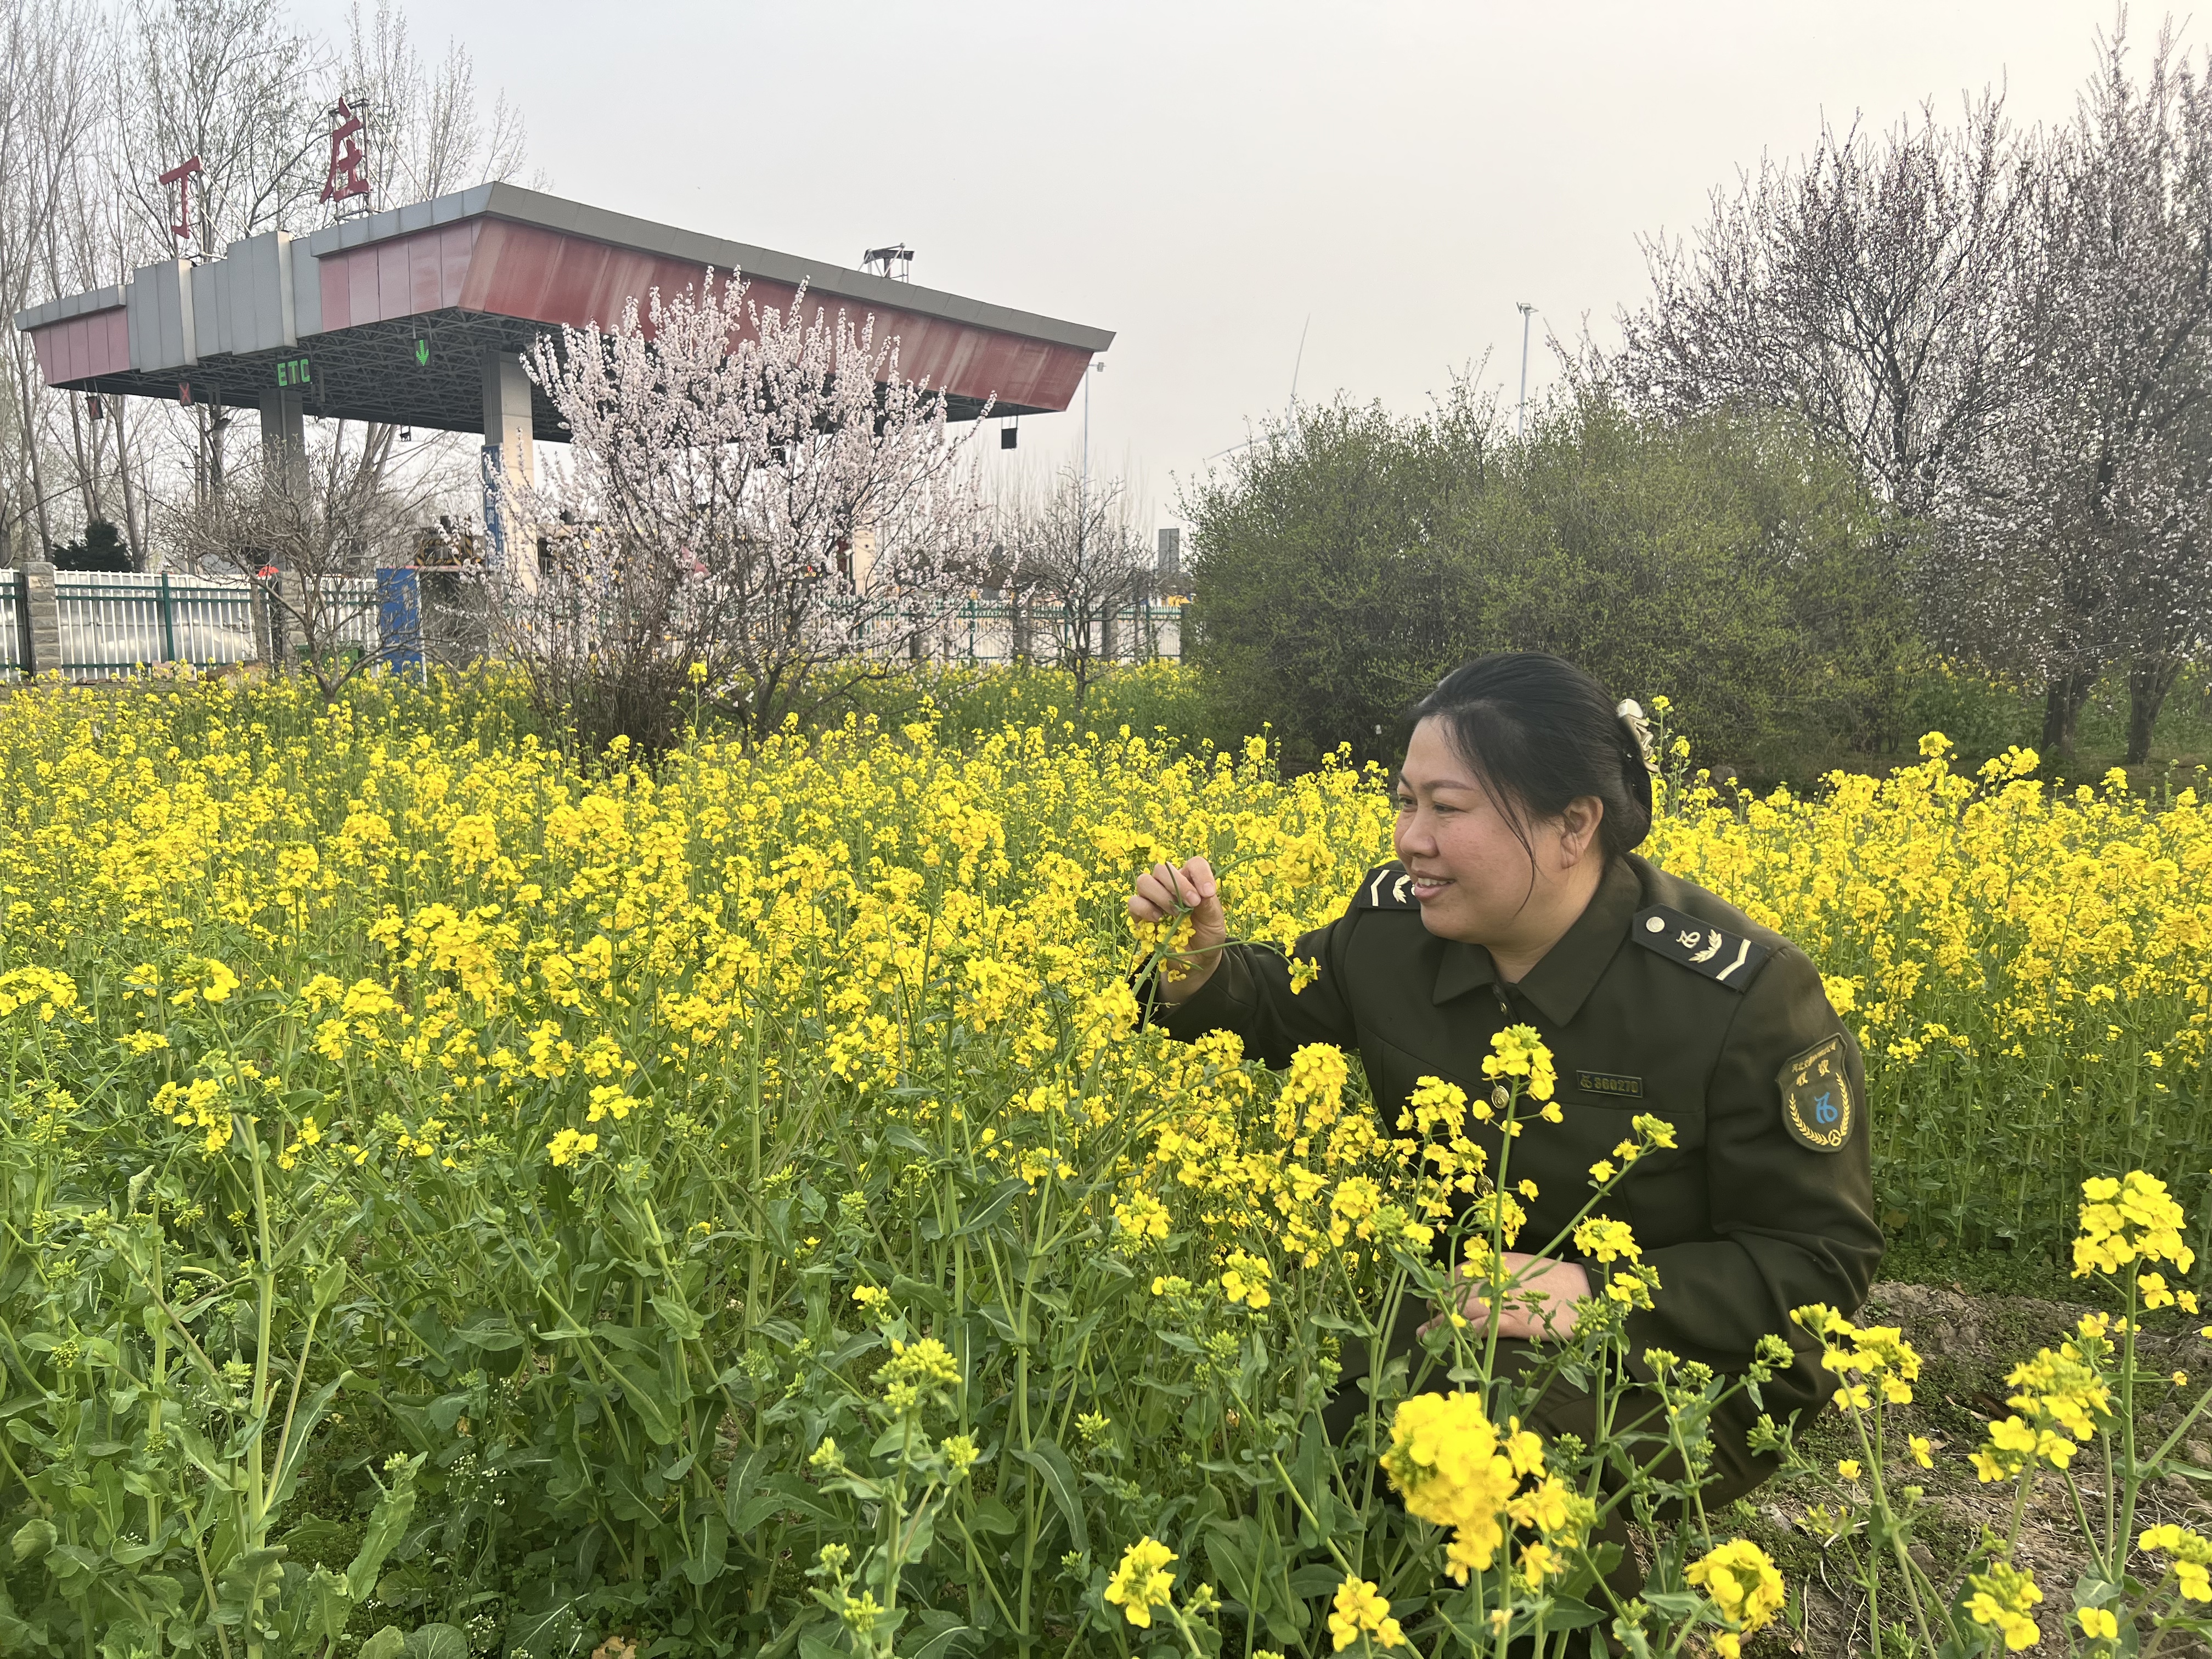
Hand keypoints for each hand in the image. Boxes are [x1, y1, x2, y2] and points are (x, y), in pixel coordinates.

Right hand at [1127, 855, 1227, 1002]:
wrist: (1195, 961)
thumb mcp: (1214, 921)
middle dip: (1178, 884)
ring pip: (1144, 881)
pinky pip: (1134, 903)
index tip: (1208, 893)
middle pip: (1163, 869)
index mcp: (1191, 881)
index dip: (1200, 874)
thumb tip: (1202, 892)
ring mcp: (1151, 898)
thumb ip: (1209, 905)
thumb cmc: (1206, 935)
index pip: (1193, 864)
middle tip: (1192, 903)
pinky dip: (1145, 908)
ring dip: (1160, 895)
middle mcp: (1168, 885)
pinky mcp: (1139, 915)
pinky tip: (1158, 919)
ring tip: (1175, 914)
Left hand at [1419, 1251, 1589, 1341]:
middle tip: (1427, 1319)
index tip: (1435, 1297)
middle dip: (1438, 1307)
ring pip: (1462, 1312)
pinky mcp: (1514, 1322)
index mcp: (1497, 1265)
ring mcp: (1503, 1302)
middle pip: (1455, 1294)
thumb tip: (1480, 1281)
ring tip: (1426, 1334)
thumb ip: (1501, 1272)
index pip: (1458, 1274)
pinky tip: (1454, 1342)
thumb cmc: (1557, 1279)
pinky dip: (1465, 1334)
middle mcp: (1495, 1280)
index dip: (1443, 1287)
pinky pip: (1482, 1328)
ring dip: (1442, 1324)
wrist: (1585, 1289)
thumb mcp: (1524, 1267)